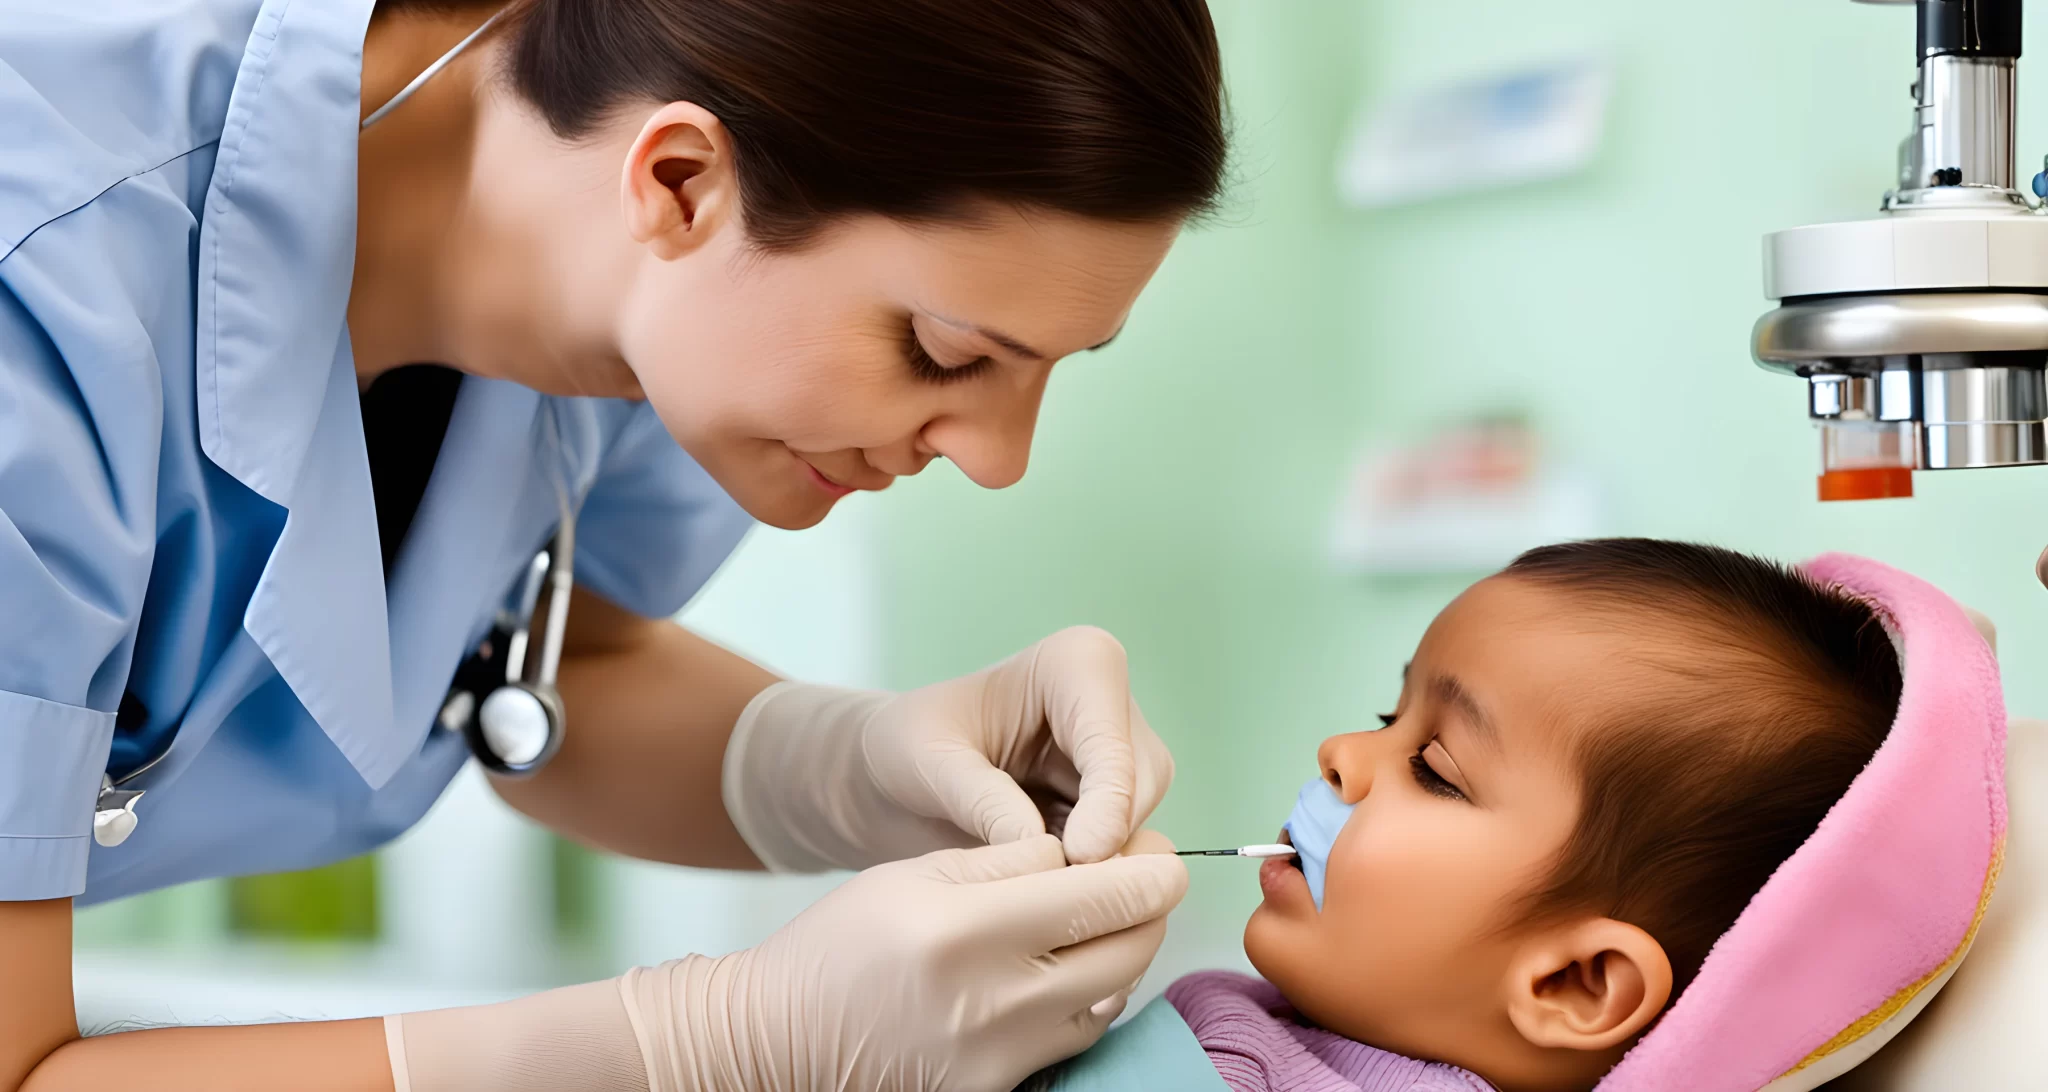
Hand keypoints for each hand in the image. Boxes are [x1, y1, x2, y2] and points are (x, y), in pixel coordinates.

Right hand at [627, 835, 1187, 1091]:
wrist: (782, 1039)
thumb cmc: (843, 943)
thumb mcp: (915, 872)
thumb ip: (1007, 859)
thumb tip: (1086, 854)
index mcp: (967, 931)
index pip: (1103, 898)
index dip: (1152, 870)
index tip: (1161, 850)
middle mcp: (993, 1003)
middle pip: (1127, 952)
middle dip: (1151, 908)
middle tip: (1146, 875)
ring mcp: (998, 1059)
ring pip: (1111, 997)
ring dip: (1121, 953)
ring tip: (1101, 918)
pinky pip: (1074, 1038)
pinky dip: (1087, 999)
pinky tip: (1066, 969)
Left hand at [722, 627, 1173, 869]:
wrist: (894, 781)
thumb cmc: (905, 749)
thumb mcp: (928, 765)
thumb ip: (984, 801)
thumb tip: (1047, 852)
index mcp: (1077, 664)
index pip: (1115, 739)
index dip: (1108, 803)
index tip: (1077, 855)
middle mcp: (1110, 704)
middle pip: (1143, 783)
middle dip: (1106, 838)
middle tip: (1053, 889)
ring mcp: (1116, 756)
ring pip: (1142, 822)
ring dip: (1097, 862)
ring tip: (1033, 887)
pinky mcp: (1110, 805)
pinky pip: (1124, 849)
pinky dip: (1091, 876)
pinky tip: (1042, 892)